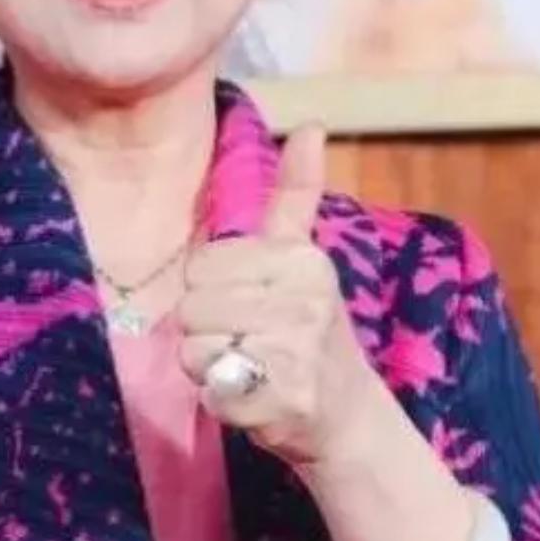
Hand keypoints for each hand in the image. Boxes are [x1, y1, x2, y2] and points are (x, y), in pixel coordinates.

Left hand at [178, 124, 383, 466]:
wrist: (348, 415)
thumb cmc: (311, 329)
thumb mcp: (302, 257)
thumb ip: (296, 194)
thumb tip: (310, 125)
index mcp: (300, 259)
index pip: (202, 265)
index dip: (212, 290)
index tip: (249, 304)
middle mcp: (304, 300)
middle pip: (191, 308)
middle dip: (207, 332)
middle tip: (248, 342)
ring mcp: (297, 351)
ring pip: (194, 351)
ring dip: (211, 369)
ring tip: (249, 369)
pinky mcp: (283, 399)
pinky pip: (211, 393)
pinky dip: (221, 403)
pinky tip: (252, 397)